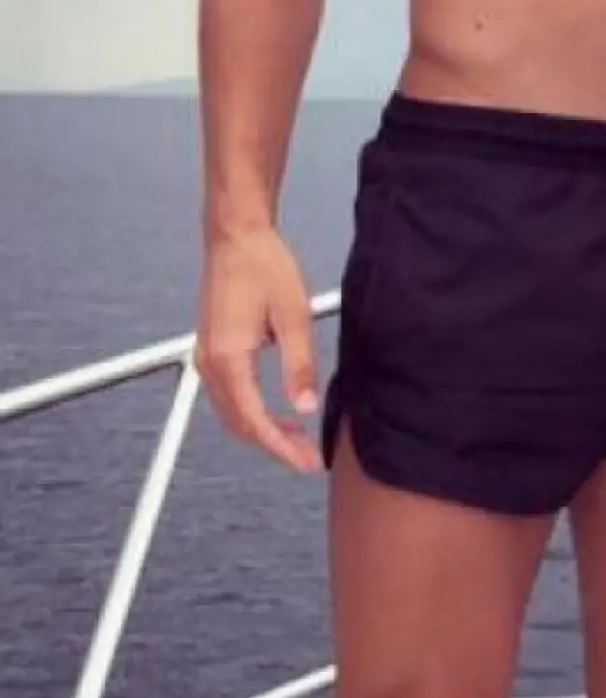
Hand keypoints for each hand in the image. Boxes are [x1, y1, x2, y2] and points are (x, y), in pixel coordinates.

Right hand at [195, 228, 322, 471]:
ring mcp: (206, 356)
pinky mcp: (211, 348)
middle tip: (307, 455)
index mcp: (229, 358)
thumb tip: (305, 407)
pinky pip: (227, 394)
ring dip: (262, 429)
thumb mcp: (294, 316)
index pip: (254, 421)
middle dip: (273, 445)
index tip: (305, 461)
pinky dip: (251, 410)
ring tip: (298, 436)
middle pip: (238, 423)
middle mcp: (210, 362)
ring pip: (231, 412)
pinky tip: (277, 410)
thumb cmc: (263, 266)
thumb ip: (299, 366)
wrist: (236, 236)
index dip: (281, 447)